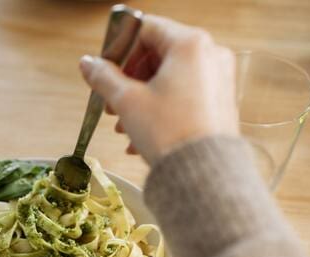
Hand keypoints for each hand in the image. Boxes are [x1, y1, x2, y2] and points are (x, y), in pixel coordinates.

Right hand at [79, 15, 238, 162]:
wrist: (203, 175)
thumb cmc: (169, 133)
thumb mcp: (127, 102)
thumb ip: (104, 77)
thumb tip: (88, 64)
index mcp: (190, 44)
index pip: (146, 29)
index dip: (120, 49)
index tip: (105, 70)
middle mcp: (210, 55)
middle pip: (158, 54)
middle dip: (130, 79)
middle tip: (112, 102)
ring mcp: (219, 79)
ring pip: (170, 78)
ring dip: (142, 97)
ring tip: (124, 125)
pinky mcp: (221, 102)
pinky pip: (184, 95)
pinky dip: (161, 108)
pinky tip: (143, 135)